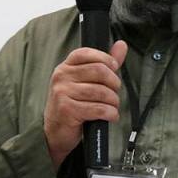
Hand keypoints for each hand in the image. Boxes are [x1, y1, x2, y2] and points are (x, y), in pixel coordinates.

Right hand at [44, 40, 127, 169]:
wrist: (55, 132)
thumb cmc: (72, 105)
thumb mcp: (84, 82)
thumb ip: (103, 63)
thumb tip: (121, 45)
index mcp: (65, 67)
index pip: (87, 54)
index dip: (105, 58)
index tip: (114, 68)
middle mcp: (61, 77)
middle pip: (99, 71)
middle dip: (114, 83)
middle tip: (115, 92)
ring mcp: (62, 93)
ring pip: (101, 91)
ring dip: (113, 101)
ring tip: (113, 106)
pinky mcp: (67, 110)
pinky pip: (98, 108)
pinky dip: (110, 113)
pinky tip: (111, 116)